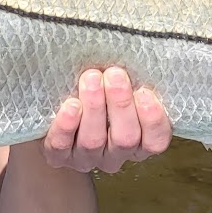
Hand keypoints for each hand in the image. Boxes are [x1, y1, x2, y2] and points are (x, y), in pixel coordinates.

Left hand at [42, 67, 171, 173]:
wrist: (56, 118)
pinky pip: (62, 146)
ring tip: (91, 79)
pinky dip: (67, 126)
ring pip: (93, 141)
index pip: (155, 141)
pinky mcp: (59, 157)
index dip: (153, 120)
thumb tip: (133, 54)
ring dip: (94, 107)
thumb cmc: (99, 94)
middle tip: (115, 74)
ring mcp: (86, 158)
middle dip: (121, 105)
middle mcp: (114, 154)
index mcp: (138, 142)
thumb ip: (130, 82)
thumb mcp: (118, 89)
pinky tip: (71, 106)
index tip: (145, 92)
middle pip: (125, 139)